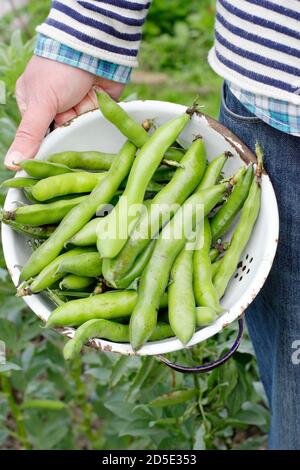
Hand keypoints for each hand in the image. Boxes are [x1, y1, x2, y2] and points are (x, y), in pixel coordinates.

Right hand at [4, 56, 123, 169]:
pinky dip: (97, 109)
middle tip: (71, 108)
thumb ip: (29, 135)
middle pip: (64, 134)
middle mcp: (55, 108)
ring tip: (84, 94)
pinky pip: (97, 120)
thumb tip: (11, 164)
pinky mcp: (97, 105)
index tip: (57, 141)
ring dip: (84, 113)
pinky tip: (96, 95)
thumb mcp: (41, 103)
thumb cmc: (59, 69)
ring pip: (81, 127)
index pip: (41, 137)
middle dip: (70, 123)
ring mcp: (77, 105)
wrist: (93, 46)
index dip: (50, 141)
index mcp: (34, 106)